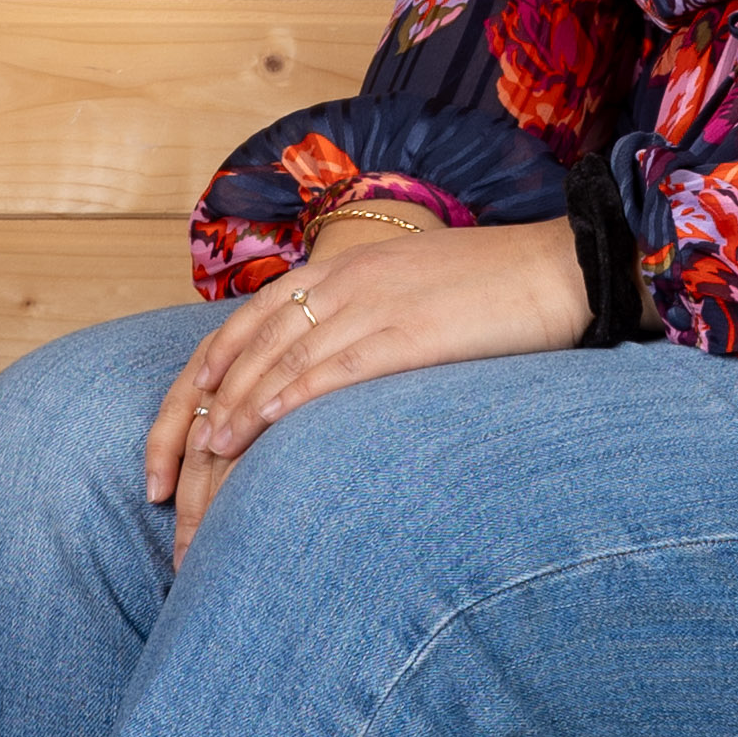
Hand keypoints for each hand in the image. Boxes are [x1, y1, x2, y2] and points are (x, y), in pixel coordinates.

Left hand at [146, 210, 587, 555]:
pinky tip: (264, 428)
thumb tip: (323, 369)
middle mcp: (344, 281)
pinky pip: (337, 366)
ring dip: (237, 409)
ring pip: (283, 358)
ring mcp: (375, 304)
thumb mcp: (407, 292)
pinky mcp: (410, 334)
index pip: (244, 322)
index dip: (201, 375)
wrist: (561, 267)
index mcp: (340, 269)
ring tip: (208, 454)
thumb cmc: (491, 290)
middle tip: (178, 469)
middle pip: (249, 347)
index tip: (176, 425)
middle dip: (203, 409)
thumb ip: (358, 320)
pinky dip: (292, 397)